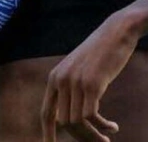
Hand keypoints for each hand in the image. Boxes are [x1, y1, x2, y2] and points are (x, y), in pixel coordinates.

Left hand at [41, 11, 139, 141]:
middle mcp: (60, 80)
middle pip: (65, 123)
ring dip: (94, 135)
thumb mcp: (79, 70)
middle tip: (100, 140)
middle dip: (81, 136)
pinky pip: (91, 117)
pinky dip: (102, 127)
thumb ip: (71, 88)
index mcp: (54, 77)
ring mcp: (75, 82)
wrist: (115, 32)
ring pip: (78, 123)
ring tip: (108, 137)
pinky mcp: (92, 84)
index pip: (46, 113)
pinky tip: (113, 126)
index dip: (47, 134)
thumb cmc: (99, 53)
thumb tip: (70, 120)